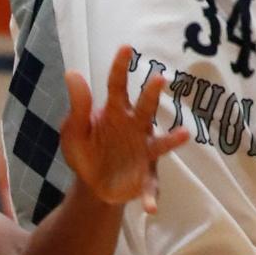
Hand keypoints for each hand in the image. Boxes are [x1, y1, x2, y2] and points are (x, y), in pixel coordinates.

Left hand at [60, 45, 188, 212]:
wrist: (92, 185)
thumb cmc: (85, 151)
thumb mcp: (73, 129)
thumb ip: (77, 105)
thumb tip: (71, 72)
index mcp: (114, 113)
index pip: (117, 86)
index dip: (121, 68)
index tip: (126, 47)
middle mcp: (134, 127)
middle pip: (144, 108)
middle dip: (151, 95)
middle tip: (159, 78)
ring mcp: (143, 151)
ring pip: (159, 142)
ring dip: (171, 139)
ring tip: (184, 135)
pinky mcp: (146, 176)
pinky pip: (152, 185)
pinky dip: (151, 195)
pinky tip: (149, 207)